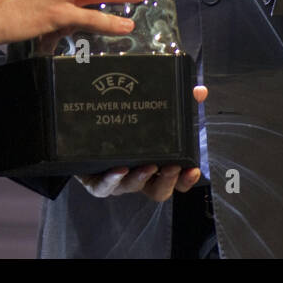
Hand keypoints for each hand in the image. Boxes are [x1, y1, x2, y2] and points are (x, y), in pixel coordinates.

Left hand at [77, 86, 208, 201]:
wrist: (84, 127)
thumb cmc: (125, 124)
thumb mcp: (152, 110)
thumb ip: (179, 100)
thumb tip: (199, 91)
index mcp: (155, 166)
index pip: (176, 181)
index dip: (186, 180)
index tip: (194, 169)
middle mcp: (137, 176)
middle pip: (158, 191)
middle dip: (167, 180)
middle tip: (172, 165)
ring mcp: (116, 180)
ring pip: (131, 187)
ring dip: (141, 178)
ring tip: (147, 165)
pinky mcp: (93, 179)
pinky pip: (102, 187)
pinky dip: (111, 180)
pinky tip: (119, 169)